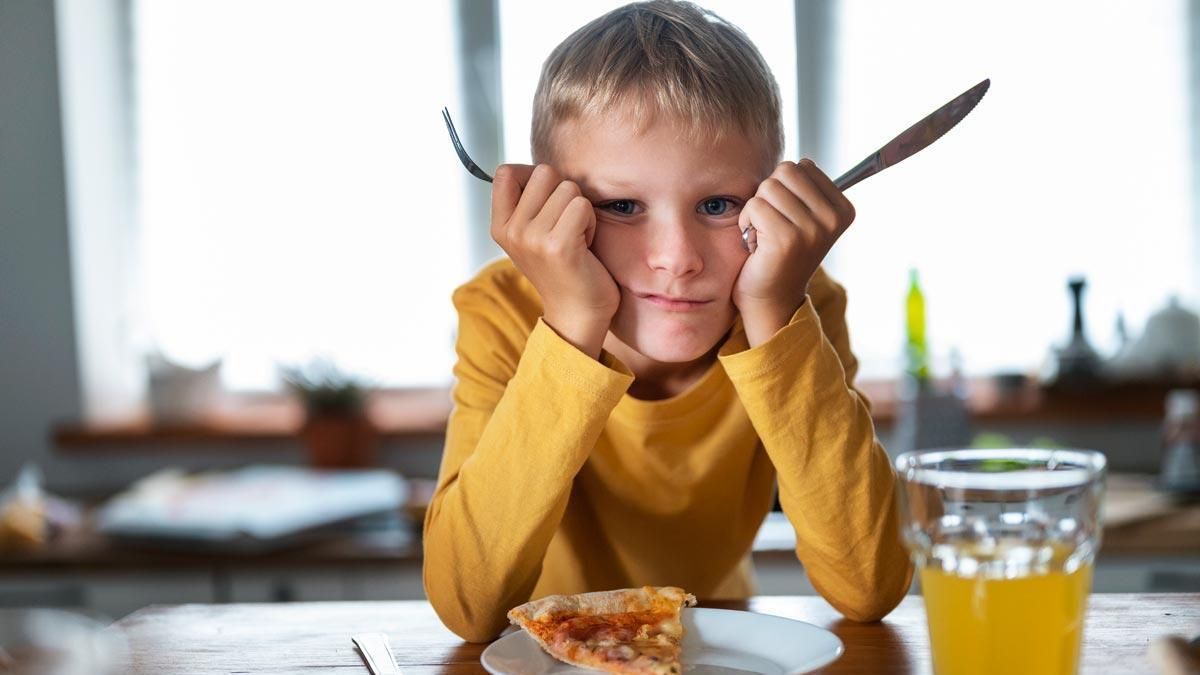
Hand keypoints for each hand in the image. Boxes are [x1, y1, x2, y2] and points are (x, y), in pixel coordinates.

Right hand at [491, 164, 618, 358]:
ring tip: (576, 237)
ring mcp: (532, 238)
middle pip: (544, 173)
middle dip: (563, 193)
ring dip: (580, 210)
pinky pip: (582, 205)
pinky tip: (585, 245)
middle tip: (565, 226)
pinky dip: (591, 222)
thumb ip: (527, 202)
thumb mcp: (531, 235)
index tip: (546, 205)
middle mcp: (511, 231)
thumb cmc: (563, 269)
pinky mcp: (558, 245)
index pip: (506, 172)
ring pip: (568, 187)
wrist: (576, 313)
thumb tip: (539, 169)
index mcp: (500, 226)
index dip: (534, 178)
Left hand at [732, 160, 855, 346]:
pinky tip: (756, 244)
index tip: (789, 218)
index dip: (785, 189)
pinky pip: (754, 206)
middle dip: (769, 194)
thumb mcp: (803, 217)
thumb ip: (807, 189)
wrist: (771, 299)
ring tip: (765, 235)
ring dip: (757, 209)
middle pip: (785, 171)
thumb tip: (805, 161)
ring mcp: (813, 229)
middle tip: (772, 225)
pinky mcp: (787, 239)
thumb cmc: (780, 253)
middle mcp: (833, 219)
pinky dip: (747, 222)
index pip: (803, 165)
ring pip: (767, 187)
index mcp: (843, 209)